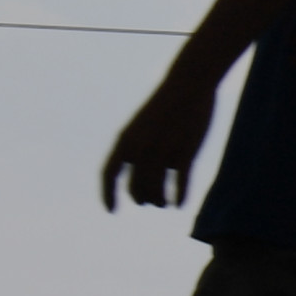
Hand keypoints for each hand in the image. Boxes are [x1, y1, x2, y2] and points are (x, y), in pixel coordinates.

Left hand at [103, 69, 220, 209]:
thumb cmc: (165, 105)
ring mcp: (164, 150)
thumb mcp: (142, 126)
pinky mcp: (186, 152)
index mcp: (125, 140)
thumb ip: (136, 150)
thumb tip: (139, 176)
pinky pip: (179, 183)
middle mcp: (141, 148)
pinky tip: (180, 204)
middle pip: (135, 187)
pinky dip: (178, 197)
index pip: (109, 175)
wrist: (188, 84)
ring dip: (159, 201)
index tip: (111, 211)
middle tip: (150, 202)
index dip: (107, 195)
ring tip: (165, 204)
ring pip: (156, 189)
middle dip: (142, 198)